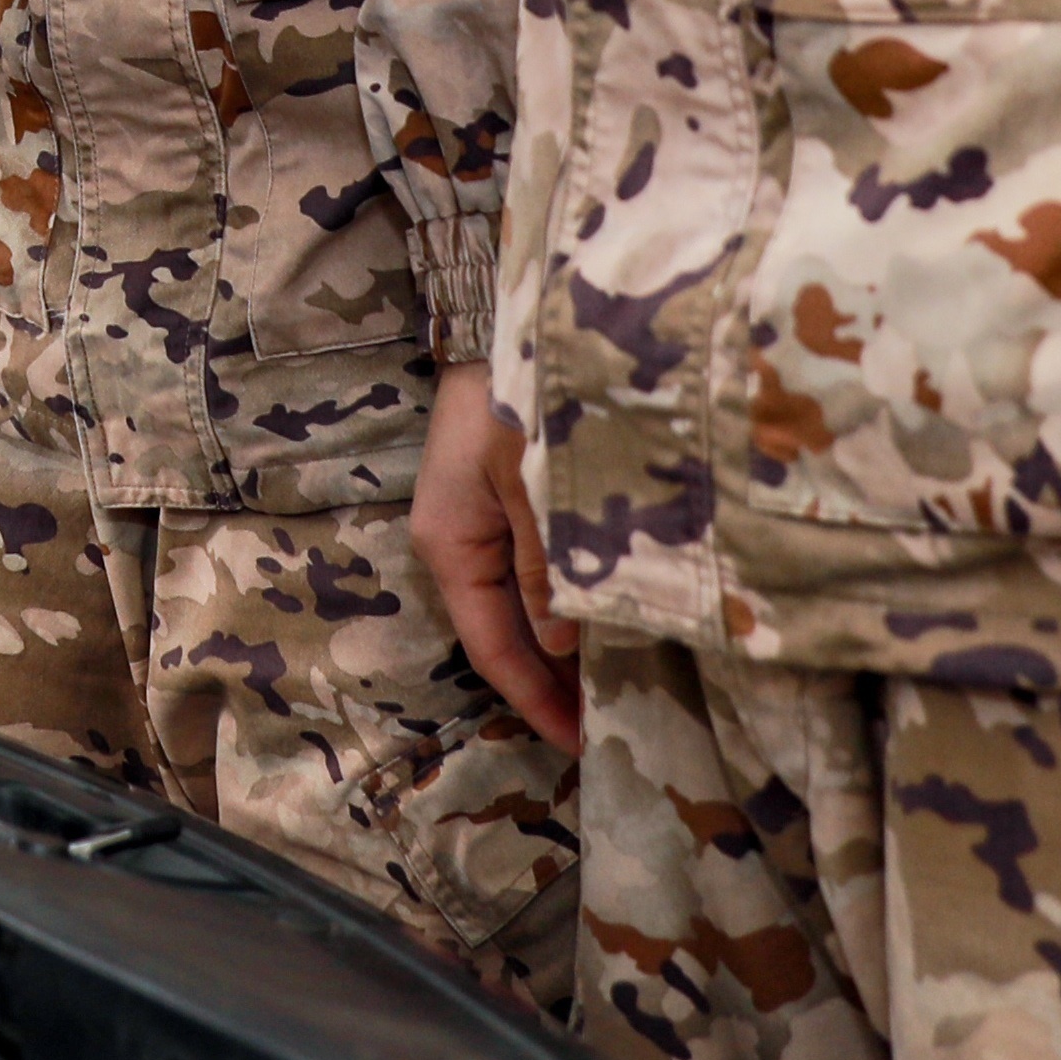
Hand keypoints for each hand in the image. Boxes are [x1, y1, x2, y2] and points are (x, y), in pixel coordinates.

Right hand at [416, 361, 578, 741]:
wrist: (499, 316)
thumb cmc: (515, 396)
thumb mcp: (532, 484)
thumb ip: (548, 562)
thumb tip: (561, 641)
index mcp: (451, 546)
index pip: (492, 647)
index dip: (535, 699)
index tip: (579, 743)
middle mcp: (460, 542)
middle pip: (505, 632)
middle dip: (550, 682)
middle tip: (606, 726)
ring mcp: (482, 520)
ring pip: (522, 604)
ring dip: (561, 646)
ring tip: (609, 687)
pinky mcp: (507, 497)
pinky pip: (534, 570)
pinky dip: (564, 603)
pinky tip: (600, 619)